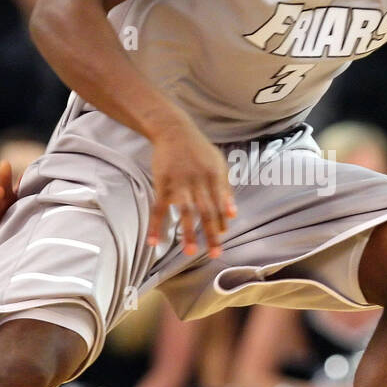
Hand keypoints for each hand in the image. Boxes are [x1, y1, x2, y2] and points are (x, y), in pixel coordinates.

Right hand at [147, 118, 236, 258]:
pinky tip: (153, 242)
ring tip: (190, 252)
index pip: (221, 203)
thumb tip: (233, 214)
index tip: (223, 236)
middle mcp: (199, 181)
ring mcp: (179, 184)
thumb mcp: (218, 164)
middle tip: (214, 254)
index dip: (222, 220)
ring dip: (188, 233)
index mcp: (215, 177)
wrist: (174, 131)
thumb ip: (226, 189)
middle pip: (207, 212)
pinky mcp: (162, 184)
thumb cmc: (199, 151)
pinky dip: (155, 226)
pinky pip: (159, 209)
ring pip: (185, 212)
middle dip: (211, 234)